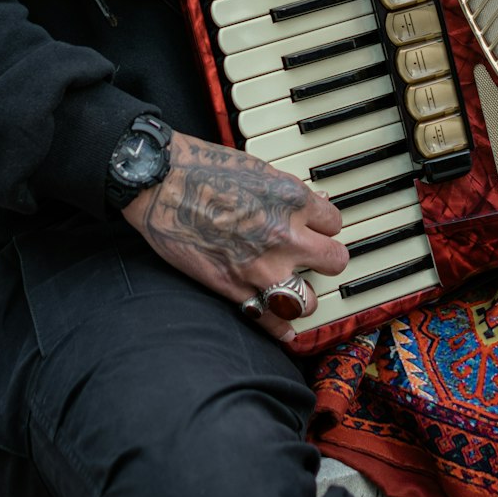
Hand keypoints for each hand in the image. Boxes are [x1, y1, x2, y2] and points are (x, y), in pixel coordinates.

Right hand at [121, 131, 348, 341]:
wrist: (162, 183)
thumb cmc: (204, 169)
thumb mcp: (258, 169)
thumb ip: (288, 193)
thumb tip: (315, 204)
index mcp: (292, 200)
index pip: (335, 223)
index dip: (324, 226)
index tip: (315, 229)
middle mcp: (285, 235)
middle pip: (335, 261)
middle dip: (326, 260)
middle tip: (314, 260)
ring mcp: (261, 267)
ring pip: (310, 301)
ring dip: (304, 296)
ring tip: (295, 290)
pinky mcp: (235, 288)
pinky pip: (272, 321)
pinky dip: (280, 328)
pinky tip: (284, 328)